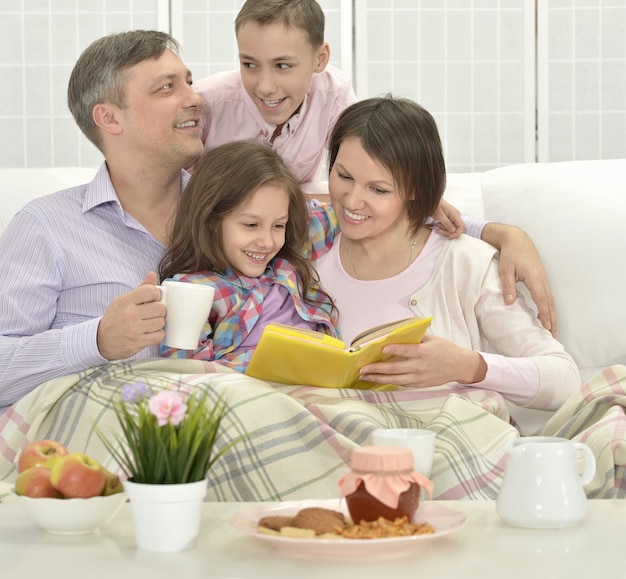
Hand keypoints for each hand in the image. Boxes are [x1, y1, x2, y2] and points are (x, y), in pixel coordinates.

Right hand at [97, 271, 165, 359]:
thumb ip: (141, 288)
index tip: (153, 299)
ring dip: (158, 323)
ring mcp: (134, 329)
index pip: (151, 291)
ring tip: (150, 323)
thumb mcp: (124, 300)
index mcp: (126, 300)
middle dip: (159, 310)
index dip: (156, 295)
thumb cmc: (115, 317)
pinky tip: (149, 332)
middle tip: (153, 312)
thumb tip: (152, 274)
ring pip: (161, 322)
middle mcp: (130, 314)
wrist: (101, 340)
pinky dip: (157, 334)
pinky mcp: (138, 342)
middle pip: (160, 308)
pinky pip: (159, 336)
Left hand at [358, 335, 485, 387]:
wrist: (460, 366)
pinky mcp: (419, 384)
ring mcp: (419, 377)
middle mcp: (420, 366)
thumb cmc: (445, 349)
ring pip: (396, 379)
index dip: (394, 349)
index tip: (381, 348)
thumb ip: (416, 336)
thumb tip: (397, 332)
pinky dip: (388, 382)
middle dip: (377, 369)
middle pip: (396, 368)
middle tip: (363, 368)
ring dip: (379, 378)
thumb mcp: (432, 338)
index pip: (406, 350)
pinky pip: (401, 383)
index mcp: (424, 352)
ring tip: (365, 376)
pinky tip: (377, 380)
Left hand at [431, 199, 464, 238]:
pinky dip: (443, 227)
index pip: (461, 227)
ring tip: (437, 225)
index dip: (456, 234)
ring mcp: (453, 217)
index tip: (449, 237)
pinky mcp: (449, 218)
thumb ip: (447, 223)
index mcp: (455, 214)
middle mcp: (456, 216)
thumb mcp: (439, 215)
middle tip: (439, 230)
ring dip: (444, 229)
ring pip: (452, 228)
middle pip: (456, 229)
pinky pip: (448, 226)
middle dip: (447, 232)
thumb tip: (453, 231)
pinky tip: (438, 224)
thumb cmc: (434, 205)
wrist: (431, 200)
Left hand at [482, 224, 556, 335]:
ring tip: (552, 329)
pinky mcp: (540, 279)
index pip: (542, 300)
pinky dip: (548, 307)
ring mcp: (543, 279)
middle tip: (553, 335)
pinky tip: (545, 315)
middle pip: (550, 303)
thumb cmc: (510, 254)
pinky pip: (547, 296)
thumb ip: (508, 286)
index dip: (544, 314)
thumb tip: (509, 302)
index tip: (546, 327)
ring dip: (552, 315)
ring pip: (550, 300)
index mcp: (534, 278)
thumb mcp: (505, 270)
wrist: (517, 239)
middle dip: (552, 319)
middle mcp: (542, 280)